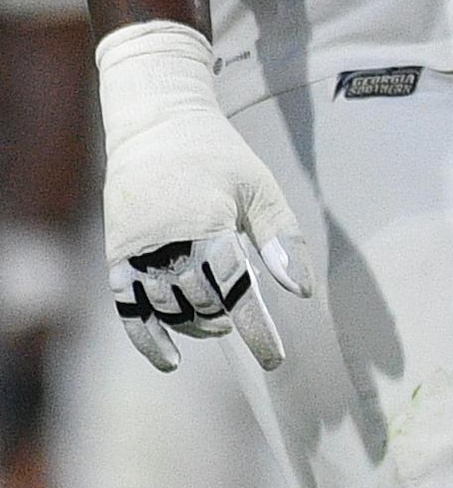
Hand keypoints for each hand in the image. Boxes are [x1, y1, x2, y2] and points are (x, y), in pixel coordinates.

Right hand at [94, 24, 304, 373]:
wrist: (155, 127)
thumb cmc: (218, 157)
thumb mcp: (260, 189)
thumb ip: (282, 239)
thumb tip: (302, 292)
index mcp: (206, 224)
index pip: (235, 289)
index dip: (256, 328)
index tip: (274, 358)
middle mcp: (166, 242)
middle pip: (201, 302)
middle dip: (228, 320)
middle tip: (245, 322)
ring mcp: (135, 251)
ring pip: (167, 309)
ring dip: (195, 326)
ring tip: (218, 324)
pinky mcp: (115, 255)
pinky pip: (128, 306)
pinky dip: (147, 336)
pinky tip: (169, 360)